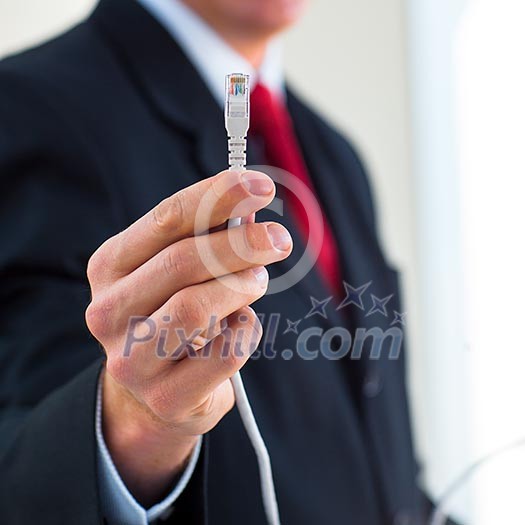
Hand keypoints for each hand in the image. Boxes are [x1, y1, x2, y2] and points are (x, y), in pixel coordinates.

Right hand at [85, 170, 291, 505]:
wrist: (153, 393)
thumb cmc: (172, 315)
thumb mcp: (176, 272)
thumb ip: (203, 238)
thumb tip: (249, 206)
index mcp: (109, 267)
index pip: (166, 219)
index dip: (217, 197)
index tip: (260, 186)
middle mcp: (108, 312)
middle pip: (184, 261)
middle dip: (242, 243)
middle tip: (278, 240)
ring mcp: (132, 361)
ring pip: (198, 307)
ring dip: (242, 286)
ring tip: (257, 281)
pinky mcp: (166, 398)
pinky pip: (227, 351)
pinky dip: (246, 330)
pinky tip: (237, 327)